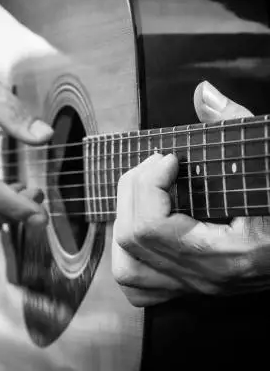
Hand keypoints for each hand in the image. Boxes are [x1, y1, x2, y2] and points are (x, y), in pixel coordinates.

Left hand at [112, 81, 269, 306]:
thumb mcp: (269, 161)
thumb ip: (237, 124)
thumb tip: (203, 93)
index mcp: (232, 252)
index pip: (152, 227)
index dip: (148, 184)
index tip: (168, 158)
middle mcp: (208, 276)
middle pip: (133, 239)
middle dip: (134, 191)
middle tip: (156, 166)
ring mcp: (198, 287)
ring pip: (128, 269)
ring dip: (126, 223)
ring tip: (146, 194)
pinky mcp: (192, 288)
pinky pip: (139, 286)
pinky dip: (130, 255)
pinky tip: (143, 228)